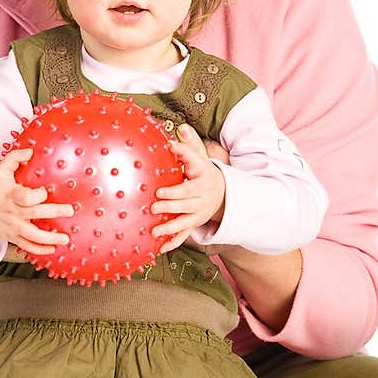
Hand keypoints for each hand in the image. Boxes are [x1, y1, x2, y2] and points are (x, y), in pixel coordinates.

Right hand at [0, 148, 74, 257]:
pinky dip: (39, 250)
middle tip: (69, 211)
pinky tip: (52, 249)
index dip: (37, 195)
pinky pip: (26, 246)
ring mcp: (12, 227)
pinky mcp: (12, 237)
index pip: (25, 197)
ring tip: (65, 239)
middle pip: (35, 214)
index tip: (45, 191)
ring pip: (32, 236)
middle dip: (54, 213)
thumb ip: (14, 158)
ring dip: (50, 239)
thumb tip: (30, 151)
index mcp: (10, 195)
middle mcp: (12, 212)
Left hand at [150, 124, 227, 254]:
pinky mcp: (194, 224)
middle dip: (171, 204)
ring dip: (170, 227)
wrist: (223, 193)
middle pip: (186, 202)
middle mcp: (201, 198)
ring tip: (155, 230)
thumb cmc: (204, 173)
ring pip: (185, 222)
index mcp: (202, 180)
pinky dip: (173, 243)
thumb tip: (180, 129)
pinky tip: (160, 248)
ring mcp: (198, 214)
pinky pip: (184, 235)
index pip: (190, 178)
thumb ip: (189, 146)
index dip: (177, 179)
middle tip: (155, 205)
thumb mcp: (200, 159)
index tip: (161, 181)